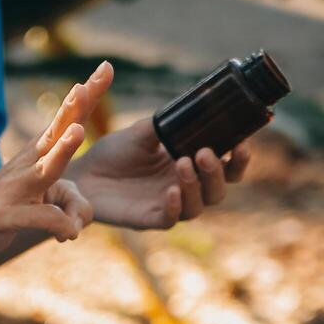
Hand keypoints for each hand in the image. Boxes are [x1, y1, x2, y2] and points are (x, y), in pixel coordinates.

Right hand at [0, 62, 114, 263]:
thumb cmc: (6, 209)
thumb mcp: (42, 203)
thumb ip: (70, 206)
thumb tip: (78, 226)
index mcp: (38, 155)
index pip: (66, 119)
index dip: (86, 95)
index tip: (107, 67)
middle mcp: (26, 165)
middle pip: (55, 132)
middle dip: (72, 108)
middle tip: (84, 86)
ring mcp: (13, 189)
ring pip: (44, 169)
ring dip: (62, 149)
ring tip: (78, 132)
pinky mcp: (4, 216)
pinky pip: (38, 217)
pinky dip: (58, 225)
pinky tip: (68, 235)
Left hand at [69, 118, 251, 230]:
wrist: (81, 173)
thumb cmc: (113, 153)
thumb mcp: (144, 131)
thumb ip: (169, 122)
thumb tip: (195, 104)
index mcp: (189, 165)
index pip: (226, 167)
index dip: (239, 159)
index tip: (243, 142)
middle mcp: (184, 188)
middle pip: (218, 189)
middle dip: (217, 171)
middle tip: (203, 151)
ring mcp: (168, 205)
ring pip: (198, 206)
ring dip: (196, 185)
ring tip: (182, 162)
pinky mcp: (148, 220)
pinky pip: (171, 220)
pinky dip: (175, 206)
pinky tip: (171, 191)